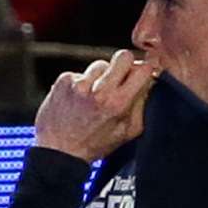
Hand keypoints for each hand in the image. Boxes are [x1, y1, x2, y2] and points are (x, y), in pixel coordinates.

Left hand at [33, 49, 153, 161]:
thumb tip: (148, 83)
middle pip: (123, 56)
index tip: (140, 75)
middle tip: (119, 78)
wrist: (58, 152)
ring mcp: (80, 83)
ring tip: (94, 97)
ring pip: (100, 64)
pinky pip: (80, 73)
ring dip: (100, 77)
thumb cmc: (93, 145)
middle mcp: (100, 90)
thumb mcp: (127, 133)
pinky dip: (81, 83)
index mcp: (119, 103)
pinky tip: (78, 100)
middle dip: (124, 65)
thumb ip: (141, 106)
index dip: (143, 70)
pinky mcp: (64, 81)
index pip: (142, 68)